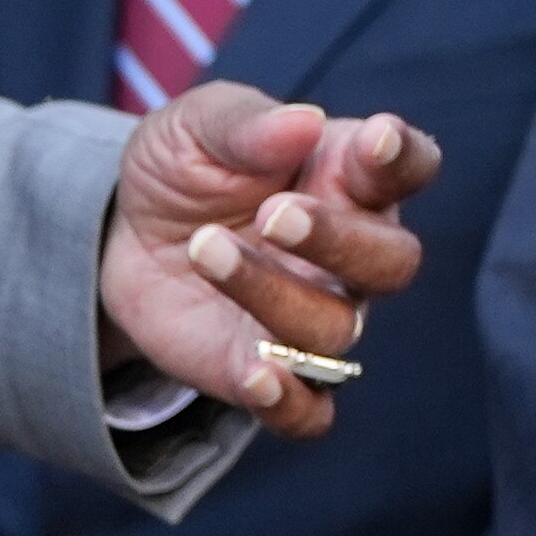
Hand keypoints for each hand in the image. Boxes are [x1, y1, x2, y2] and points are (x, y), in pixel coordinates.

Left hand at [97, 87, 437, 436]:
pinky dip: (291, 403)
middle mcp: (351, 252)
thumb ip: (246, 124)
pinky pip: (310, 412)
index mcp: (349, 176)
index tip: (375, 139)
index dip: (404, 158)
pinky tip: (254, 376)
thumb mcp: (196, 125)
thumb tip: (301, 123)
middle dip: (340, 240)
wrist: (125, 235)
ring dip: (273, 295)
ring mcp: (317, 315)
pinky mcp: (272, 373)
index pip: (410, 167)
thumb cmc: (185, 166)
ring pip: (336, 330)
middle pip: (392, 263)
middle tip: (274, 214)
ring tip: (204, 249)